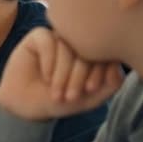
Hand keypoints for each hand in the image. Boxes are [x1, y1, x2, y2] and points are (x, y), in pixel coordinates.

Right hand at [0, 27, 122, 120]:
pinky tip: (46, 76)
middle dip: (78, 76)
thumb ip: (111, 85)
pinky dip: (48, 61)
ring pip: (67, 46)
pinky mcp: (38, 36)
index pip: (105, 53)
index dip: (99, 72)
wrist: (27, 104)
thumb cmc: (60, 100)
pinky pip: (47, 41)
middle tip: (70, 96)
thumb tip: (115, 67)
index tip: (89, 91)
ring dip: (62, 72)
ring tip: (56, 91)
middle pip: (86, 49)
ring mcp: (58, 38)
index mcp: (94, 54)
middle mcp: (77, 43)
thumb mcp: (91, 98)